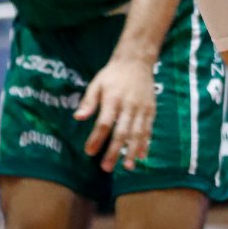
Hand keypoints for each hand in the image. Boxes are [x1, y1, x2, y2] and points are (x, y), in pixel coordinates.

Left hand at [75, 51, 156, 173]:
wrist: (136, 60)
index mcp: (112, 98)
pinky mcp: (150, 110)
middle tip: (106, 168)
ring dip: (131, 151)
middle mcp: (128, 105)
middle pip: (121, 131)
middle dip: (114, 151)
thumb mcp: (97, 83)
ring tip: (126, 167)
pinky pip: (148, 129)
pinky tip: (141, 156)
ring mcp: (141, 108)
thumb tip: (77, 118)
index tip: (89, 152)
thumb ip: (89, 102)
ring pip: (136, 133)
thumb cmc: (113, 74)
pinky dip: (145, 143)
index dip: (96, 138)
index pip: (104, 122)